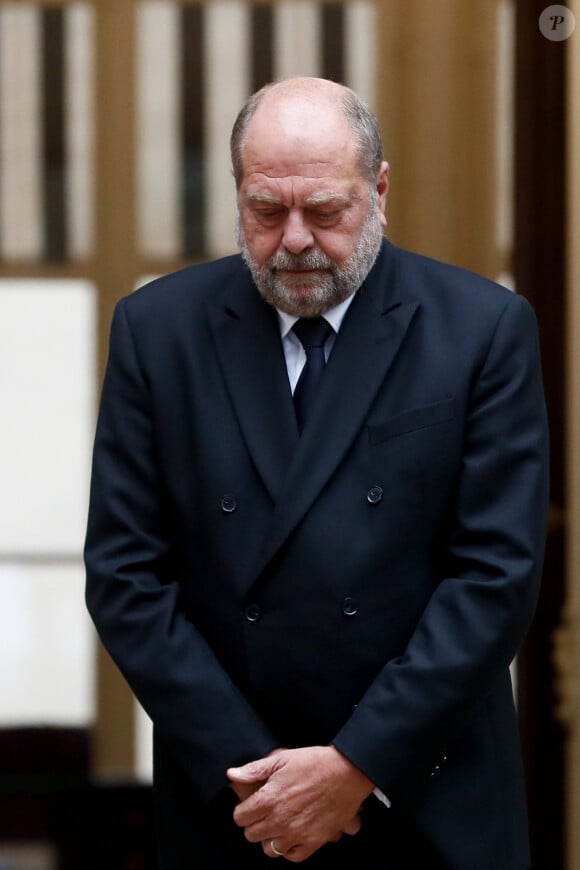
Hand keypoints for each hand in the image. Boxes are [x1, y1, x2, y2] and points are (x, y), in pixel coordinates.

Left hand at [226, 745, 373, 862]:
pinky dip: (290, 849)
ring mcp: (296, 833)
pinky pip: (292, 857)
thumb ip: (255, 769)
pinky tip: (293, 835)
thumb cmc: (314, 763)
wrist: (346, 772)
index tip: (251, 805)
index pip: (240, 818)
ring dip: (271, 838)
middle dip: (255, 823)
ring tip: (278, 825)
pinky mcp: (313, 842)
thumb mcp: (282, 759)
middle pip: (252, 835)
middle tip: (265, 813)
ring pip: (269, 849)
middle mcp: (279, 820)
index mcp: (268, 799)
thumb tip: (233, 774)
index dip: (243, 810)